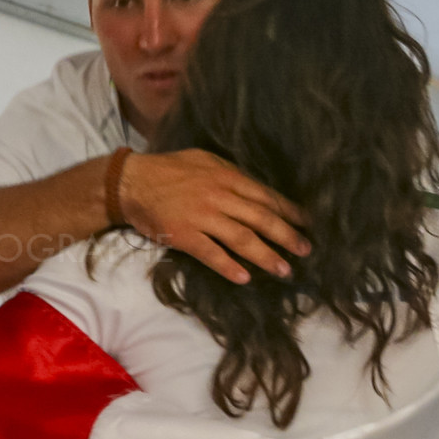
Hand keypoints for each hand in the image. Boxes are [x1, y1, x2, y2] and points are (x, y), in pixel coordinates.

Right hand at [116, 149, 308, 283]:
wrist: (131, 182)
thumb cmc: (168, 169)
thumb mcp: (204, 160)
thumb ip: (230, 173)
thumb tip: (255, 187)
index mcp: (226, 177)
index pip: (266, 196)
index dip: (289, 211)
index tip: (308, 224)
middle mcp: (218, 196)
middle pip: (261, 218)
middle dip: (287, 236)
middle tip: (306, 250)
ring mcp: (201, 217)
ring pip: (242, 238)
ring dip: (266, 256)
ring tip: (284, 270)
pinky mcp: (184, 235)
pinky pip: (211, 254)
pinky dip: (229, 267)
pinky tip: (244, 278)